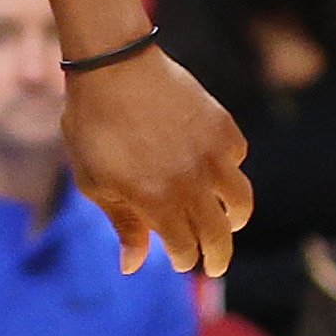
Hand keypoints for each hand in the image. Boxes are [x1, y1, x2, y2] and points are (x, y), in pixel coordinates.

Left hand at [63, 48, 251, 277]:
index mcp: (156, 201)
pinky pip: (237, 159)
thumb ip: (123, 224)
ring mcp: (211, 154)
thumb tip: (133, 266)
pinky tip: (219, 175)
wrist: (113, 68)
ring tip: (230, 224)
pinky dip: (231, 171)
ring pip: (241, 201)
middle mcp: (191, 183)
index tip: (180, 263)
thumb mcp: (96, 183)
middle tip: (215, 266)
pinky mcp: (222, 127)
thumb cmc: (93, 128)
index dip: (184, 259)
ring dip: (237, 219)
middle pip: (219, 233)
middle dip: (218, 256)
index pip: (184, 246)